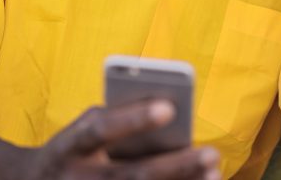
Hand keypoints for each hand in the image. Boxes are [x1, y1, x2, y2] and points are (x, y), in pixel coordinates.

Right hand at [26, 100, 220, 179]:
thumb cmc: (74, 151)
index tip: (170, 106)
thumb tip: (170, 113)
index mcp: (66, 148)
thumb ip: (117, 119)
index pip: (98, 130)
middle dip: (174, 166)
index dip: (132, 119)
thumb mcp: (83, 130)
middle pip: (129, 176)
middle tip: (211, 153)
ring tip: (214, 173)